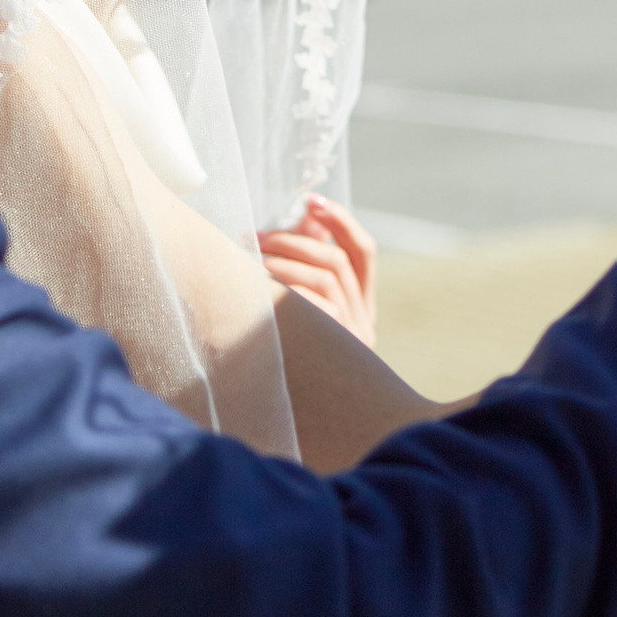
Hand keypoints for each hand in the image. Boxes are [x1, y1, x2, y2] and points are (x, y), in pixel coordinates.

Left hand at [260, 195, 379, 346]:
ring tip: (252, 262)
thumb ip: (311, 258)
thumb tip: (310, 212)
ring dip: (285, 263)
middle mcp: (364, 322)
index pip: (363, 251)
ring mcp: (353, 339)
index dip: (340, 221)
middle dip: (295, 242)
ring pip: (326, 280)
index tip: (311, 200)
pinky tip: (262, 289)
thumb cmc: (286, 344)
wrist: (282, 416)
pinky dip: (290, 291)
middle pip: (338, 262)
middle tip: (257, 238)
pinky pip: (316, 307)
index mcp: (360, 306)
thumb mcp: (301, 299)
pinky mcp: (335, 350)